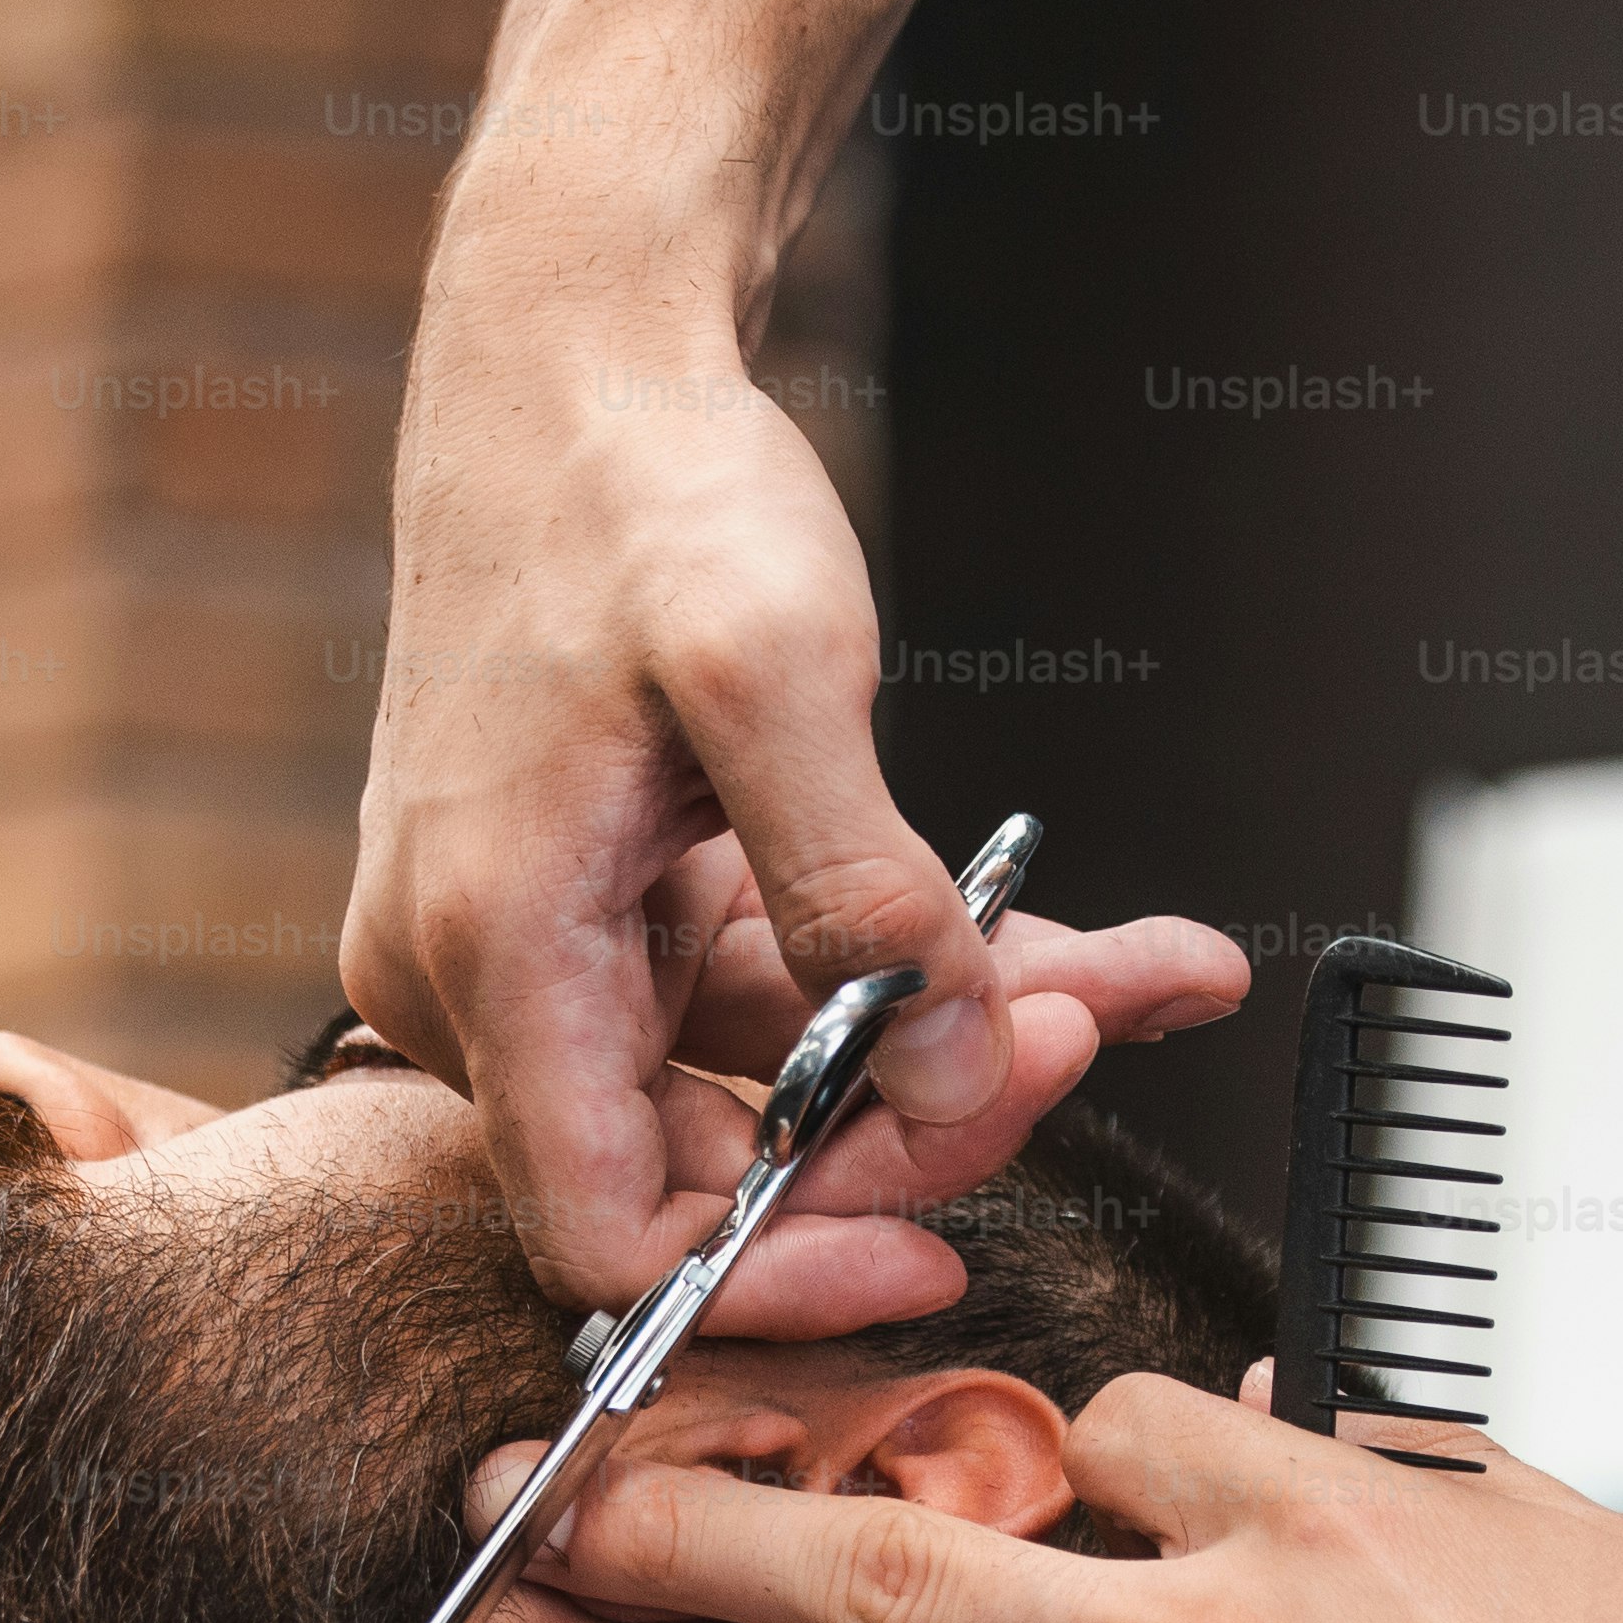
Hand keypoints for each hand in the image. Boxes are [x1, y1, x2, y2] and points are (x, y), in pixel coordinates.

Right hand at [338, 242, 1240, 1334]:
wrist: (572, 348)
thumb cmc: (636, 484)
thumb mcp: (772, 676)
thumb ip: (865, 897)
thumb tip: (954, 1073)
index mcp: (490, 952)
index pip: (608, 1236)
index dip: (775, 1274)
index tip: (934, 1252)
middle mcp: (493, 981)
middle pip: (716, 1165)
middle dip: (919, 1123)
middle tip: (1080, 1036)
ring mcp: (557, 949)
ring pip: (780, 1075)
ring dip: (960, 1039)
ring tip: (1132, 975)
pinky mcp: (622, 907)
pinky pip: (788, 986)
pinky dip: (923, 967)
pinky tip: (1074, 938)